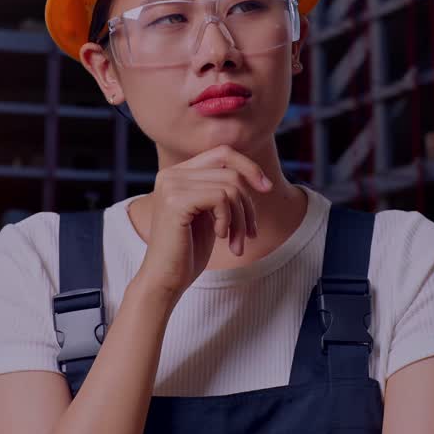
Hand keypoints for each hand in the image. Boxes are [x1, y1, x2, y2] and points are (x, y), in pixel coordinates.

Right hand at [137, 145, 272, 299]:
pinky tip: (220, 236)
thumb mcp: (211, 214)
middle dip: (247, 206)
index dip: (249, 167)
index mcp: (178, 174)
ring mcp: (171, 185)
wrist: (166, 280)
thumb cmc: (189, 252)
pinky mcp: (175, 200)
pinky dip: (228, 220)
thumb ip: (223, 190)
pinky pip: (221, 198)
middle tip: (248, 234)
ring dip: (241, 219)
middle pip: (231, 172)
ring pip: (230, 187)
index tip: (267, 188)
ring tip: (236, 243)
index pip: (222, 153)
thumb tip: (258, 177)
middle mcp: (171, 174)